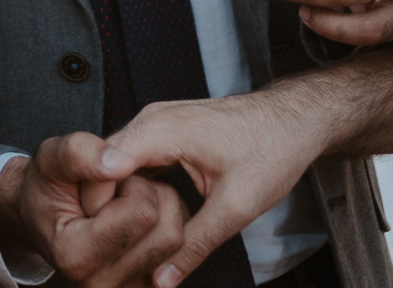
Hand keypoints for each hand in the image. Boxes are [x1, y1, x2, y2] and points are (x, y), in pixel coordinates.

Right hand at [0, 133, 185, 286]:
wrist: (42, 216)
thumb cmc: (47, 186)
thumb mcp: (50, 159)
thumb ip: (78, 153)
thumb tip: (121, 163)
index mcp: (76, 259)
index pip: (142, 213)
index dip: (128, 183)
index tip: (101, 181)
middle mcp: (103, 286)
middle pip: (168, 232)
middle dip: (148, 196)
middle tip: (114, 190)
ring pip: (179, 240)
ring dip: (159, 208)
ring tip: (124, 201)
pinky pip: (181, 250)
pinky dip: (166, 223)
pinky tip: (136, 218)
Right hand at [102, 90, 332, 287]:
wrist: (295, 119)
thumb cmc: (272, 149)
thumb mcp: (235, 207)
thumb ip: (195, 244)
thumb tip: (164, 278)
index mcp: (159, 129)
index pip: (100, 166)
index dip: (96, 205)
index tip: (102, 239)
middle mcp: (150, 119)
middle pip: (103, 165)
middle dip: (105, 204)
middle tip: (113, 243)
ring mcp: (156, 121)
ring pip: (117, 163)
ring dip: (119, 196)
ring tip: (126, 232)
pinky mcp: (165, 129)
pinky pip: (134, 158)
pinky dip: (134, 185)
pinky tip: (143, 213)